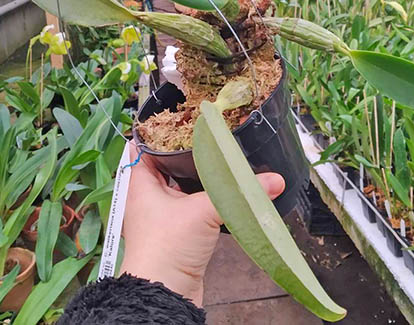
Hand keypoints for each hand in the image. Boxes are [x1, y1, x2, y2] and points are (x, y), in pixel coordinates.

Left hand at [119, 142, 284, 305]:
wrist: (164, 293)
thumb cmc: (166, 248)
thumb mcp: (203, 211)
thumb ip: (238, 192)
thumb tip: (273, 180)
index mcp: (140, 184)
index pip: (143, 147)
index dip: (159, 132)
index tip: (178, 120)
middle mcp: (146, 198)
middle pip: (164, 166)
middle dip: (183, 153)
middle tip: (206, 137)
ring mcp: (160, 217)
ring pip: (177, 188)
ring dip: (195, 178)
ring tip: (216, 159)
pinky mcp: (174, 233)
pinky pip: (188, 208)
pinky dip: (201, 199)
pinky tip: (219, 193)